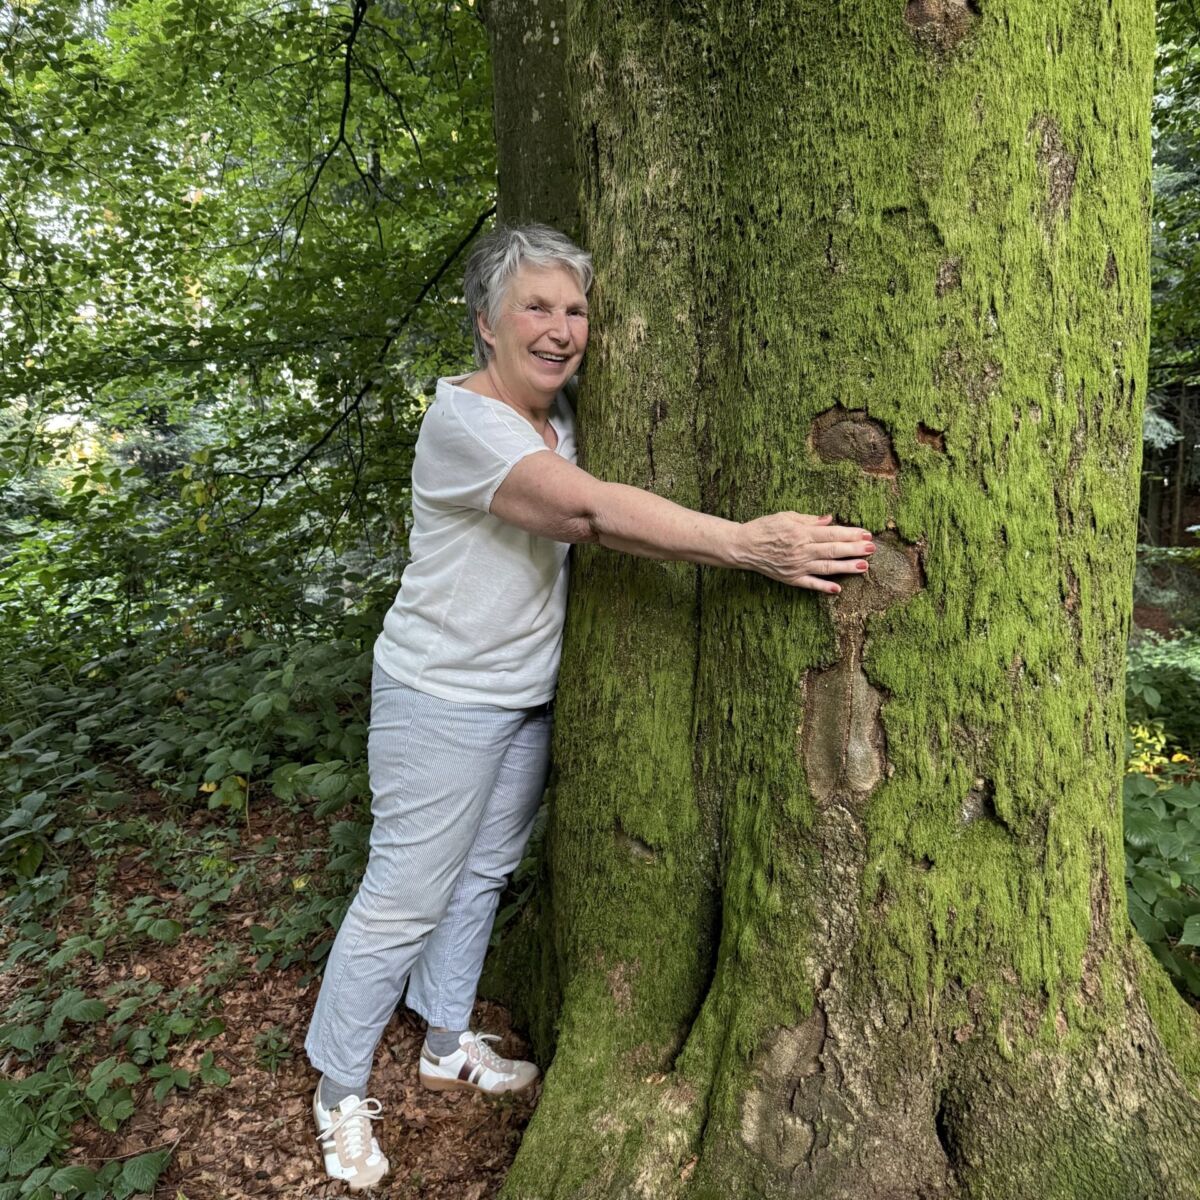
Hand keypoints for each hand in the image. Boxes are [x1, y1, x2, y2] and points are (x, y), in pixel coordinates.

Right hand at [737, 513, 874, 592]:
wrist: (743, 547)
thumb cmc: (764, 528)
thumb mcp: (786, 516)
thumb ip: (809, 520)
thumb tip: (830, 520)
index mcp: (801, 533)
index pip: (832, 533)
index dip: (850, 534)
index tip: (866, 534)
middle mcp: (802, 551)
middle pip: (834, 550)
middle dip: (855, 549)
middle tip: (872, 549)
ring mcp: (797, 566)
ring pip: (827, 567)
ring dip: (847, 567)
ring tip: (864, 566)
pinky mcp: (791, 578)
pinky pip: (810, 584)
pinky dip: (824, 587)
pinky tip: (838, 588)